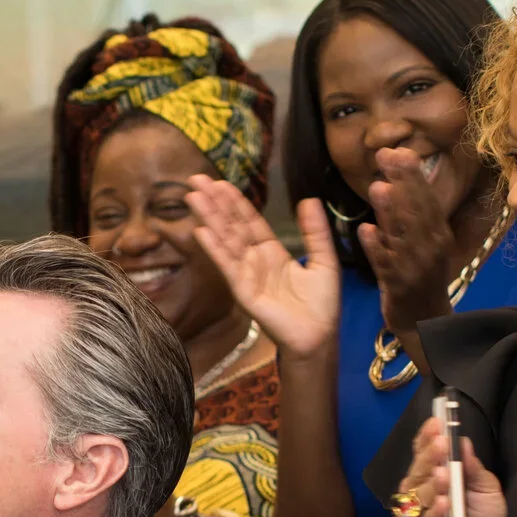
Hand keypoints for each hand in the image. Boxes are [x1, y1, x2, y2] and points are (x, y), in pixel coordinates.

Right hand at [185, 181, 340, 359]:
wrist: (319, 337)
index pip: (249, 221)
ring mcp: (246, 275)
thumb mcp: (324, 260)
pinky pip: (228, 266)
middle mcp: (254, 261)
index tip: (220, 182)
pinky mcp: (243, 292)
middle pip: (231, 226)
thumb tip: (308, 199)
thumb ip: (315, 231)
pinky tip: (201, 231)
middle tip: (195, 178)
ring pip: (225, 241)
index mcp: (271, 252)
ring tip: (193, 196)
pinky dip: (215, 249)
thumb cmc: (322, 304)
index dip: (235, 201)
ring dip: (208, 218)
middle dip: (214, 203)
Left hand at [359, 146, 458, 336]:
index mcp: (437, 234)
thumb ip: (412, 215)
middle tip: (386, 156)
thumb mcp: (423, 243)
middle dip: (403, 183)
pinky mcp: (399, 287)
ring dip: (390, 213)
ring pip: (402, 236)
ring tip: (378, 188)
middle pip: (416, 211)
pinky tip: (366, 231)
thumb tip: (401, 180)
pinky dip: (377, 248)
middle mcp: (430, 248)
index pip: (427, 199)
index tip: (399, 151)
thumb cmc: (420, 277)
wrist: (424, 322)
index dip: (413, 175)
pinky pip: (386, 265)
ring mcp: (415, 268)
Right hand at [397, 411, 502, 516]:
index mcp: (437, 475)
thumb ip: (475, 469)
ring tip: (445, 475)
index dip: (427, 437)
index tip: (436, 422)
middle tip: (440, 444)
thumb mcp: (488, 490)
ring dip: (430, 483)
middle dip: (428, 456)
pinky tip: (444, 503)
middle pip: (417, 470)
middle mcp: (424, 492)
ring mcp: (420, 514)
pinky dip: (433, 512)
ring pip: (415, 495)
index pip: (425, 452)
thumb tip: (463, 442)